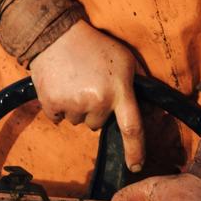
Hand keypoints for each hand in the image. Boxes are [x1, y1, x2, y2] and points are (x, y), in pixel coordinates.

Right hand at [26, 22, 146, 170]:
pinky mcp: (52, 103)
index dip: (135, 151)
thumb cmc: (94, 45)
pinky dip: (57, 106)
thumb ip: (137, 82)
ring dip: (76, 107)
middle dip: (95, 109)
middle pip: (97, 123)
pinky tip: (59, 85)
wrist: (55, 34)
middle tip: (89, 85)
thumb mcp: (124, 59)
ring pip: (77, 121)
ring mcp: (73, 104)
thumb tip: (148, 107)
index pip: (132, 128)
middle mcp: (97, 101)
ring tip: (73, 81)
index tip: (135, 167)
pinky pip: (57, 118)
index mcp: (119, 90)